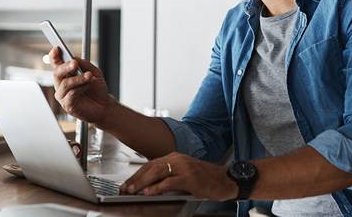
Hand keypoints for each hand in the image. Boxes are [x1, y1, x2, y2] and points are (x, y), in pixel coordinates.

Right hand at [49, 47, 110, 124]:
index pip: (56, 64)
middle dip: (66, 66)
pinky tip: (89, 85)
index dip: (54, 56)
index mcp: (66, 74)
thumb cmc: (96, 89)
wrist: (104, 106)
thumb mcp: (94, 72)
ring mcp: (63, 95)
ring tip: (89, 76)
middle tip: (75, 63)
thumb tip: (74, 58)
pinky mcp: (67, 105)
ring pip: (66, 84)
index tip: (56, 48)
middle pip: (57, 73)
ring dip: (78, 79)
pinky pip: (71, 94)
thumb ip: (84, 64)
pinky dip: (81, 88)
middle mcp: (61, 84)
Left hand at [120, 152, 237, 200]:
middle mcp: (177, 159)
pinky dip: (156, 188)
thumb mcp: (184, 174)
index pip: (150, 165)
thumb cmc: (206, 179)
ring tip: (132, 190)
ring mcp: (183, 167)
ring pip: (157, 173)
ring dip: (142, 183)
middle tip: (124, 189)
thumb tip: (148, 187)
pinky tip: (148, 193)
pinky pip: (168, 182)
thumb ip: (168, 177)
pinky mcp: (189, 177)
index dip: (136, 175)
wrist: (227, 180)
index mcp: (175, 157)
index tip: (126, 184)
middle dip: (135, 179)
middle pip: (150, 167)